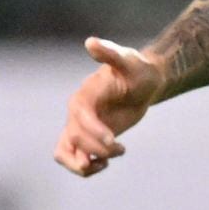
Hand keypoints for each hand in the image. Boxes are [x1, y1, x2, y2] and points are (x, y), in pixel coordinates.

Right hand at [55, 38, 164, 176]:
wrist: (142, 83)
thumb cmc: (137, 70)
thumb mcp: (128, 60)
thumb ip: (110, 54)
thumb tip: (91, 42)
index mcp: (84, 96)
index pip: (80, 118)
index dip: (94, 132)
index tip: (114, 140)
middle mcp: (76, 112)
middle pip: (75, 139)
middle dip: (97, 149)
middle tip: (121, 149)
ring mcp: (80, 126)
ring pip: (65, 153)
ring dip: (83, 164)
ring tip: (106, 162)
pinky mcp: (88, 138)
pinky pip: (74, 158)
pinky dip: (85, 167)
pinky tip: (105, 162)